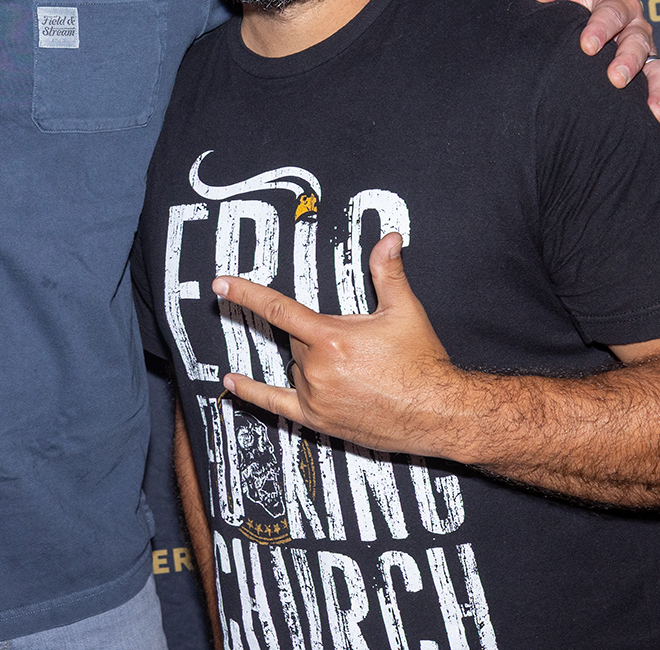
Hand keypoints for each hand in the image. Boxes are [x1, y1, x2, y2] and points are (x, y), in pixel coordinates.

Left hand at [214, 234, 463, 457]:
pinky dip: (252, 393)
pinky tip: (231, 382)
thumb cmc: (422, 363)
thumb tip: (390, 238)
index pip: (278, 309)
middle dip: (319, 336)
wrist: (438, 413)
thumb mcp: (405, 311)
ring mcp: (315, 397)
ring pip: (296, 368)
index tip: (221, 283)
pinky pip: (276, 405)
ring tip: (355, 371)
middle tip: (356, 346)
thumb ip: (388, 272)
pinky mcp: (318, 420)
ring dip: (313, 363)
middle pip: (296, 341)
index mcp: (331, 338)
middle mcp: (317, 368)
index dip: (247, 293)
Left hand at [527, 0, 659, 122]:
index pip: (612, 11)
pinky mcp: (642, 70)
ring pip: (654, 65)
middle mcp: (632, 24)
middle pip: (637, 40)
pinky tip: (657, 116)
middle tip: (615, 77)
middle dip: (628, 59)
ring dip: (653, 84)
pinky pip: (658, 83)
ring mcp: (640, 48)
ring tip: (650, 106)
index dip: (601, 27)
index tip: (586, 46)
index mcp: (613, 0)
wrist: (565, 18)